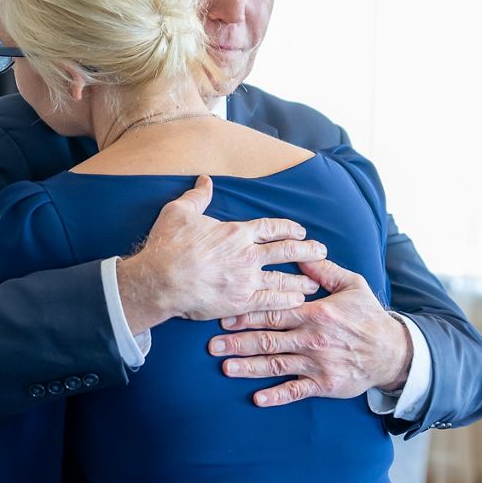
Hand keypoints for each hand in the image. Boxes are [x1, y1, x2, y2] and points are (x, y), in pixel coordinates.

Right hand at [116, 176, 326, 333]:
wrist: (160, 279)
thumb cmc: (168, 245)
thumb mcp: (179, 212)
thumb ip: (197, 196)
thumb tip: (205, 180)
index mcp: (236, 232)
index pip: (271, 228)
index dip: (288, 228)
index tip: (300, 231)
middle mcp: (247, 255)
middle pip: (286, 250)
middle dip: (307, 250)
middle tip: (321, 251)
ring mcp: (246, 280)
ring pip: (283, 278)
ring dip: (301, 279)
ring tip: (315, 281)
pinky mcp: (240, 302)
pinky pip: (271, 302)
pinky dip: (286, 300)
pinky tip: (298, 301)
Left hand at [209, 258, 412, 406]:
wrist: (393, 352)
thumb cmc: (368, 316)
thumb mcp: (352, 285)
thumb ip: (324, 271)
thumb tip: (302, 253)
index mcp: (317, 313)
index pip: (274, 313)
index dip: (247, 315)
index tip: (223, 317)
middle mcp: (314, 339)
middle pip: (268, 339)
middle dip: (238, 342)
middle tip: (212, 345)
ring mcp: (318, 364)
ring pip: (277, 365)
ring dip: (249, 367)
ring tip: (225, 367)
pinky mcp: (325, 385)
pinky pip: (297, 391)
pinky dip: (277, 396)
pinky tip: (258, 398)